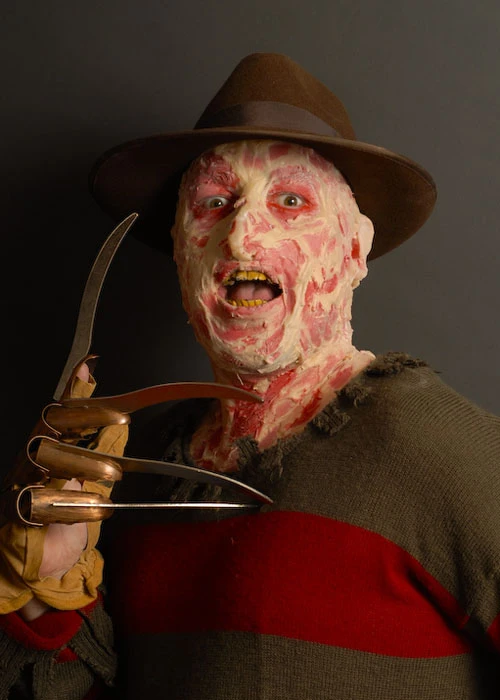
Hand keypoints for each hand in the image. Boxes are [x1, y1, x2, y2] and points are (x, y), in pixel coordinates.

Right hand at [0, 362, 128, 616]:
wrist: (48, 565)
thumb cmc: (67, 511)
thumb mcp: (91, 473)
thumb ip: (101, 442)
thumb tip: (115, 407)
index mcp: (49, 446)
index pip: (61, 412)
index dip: (79, 395)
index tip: (98, 376)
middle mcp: (31, 461)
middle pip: (47, 427)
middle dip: (82, 420)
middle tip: (121, 421)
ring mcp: (22, 487)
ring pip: (42, 459)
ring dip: (81, 463)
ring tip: (112, 474)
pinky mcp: (19, 518)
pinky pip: (40, 504)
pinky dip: (72, 506)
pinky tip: (98, 510)